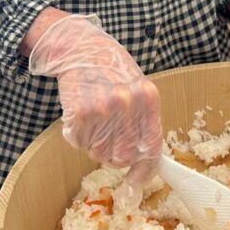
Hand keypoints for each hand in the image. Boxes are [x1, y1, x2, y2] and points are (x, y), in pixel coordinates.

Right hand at [29, 15, 161, 189]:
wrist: (80, 46)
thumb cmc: (110, 68)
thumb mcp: (137, 88)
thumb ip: (143, 121)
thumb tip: (143, 160)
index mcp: (148, 99)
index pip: (152, 149)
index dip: (144, 172)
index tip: (135, 183)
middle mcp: (128, 105)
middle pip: (122, 157)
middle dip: (112, 155)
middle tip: (105, 137)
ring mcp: (103, 109)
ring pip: (97, 153)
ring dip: (93, 144)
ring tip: (94, 119)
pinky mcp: (80, 112)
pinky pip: (78, 143)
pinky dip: (77, 136)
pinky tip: (80, 115)